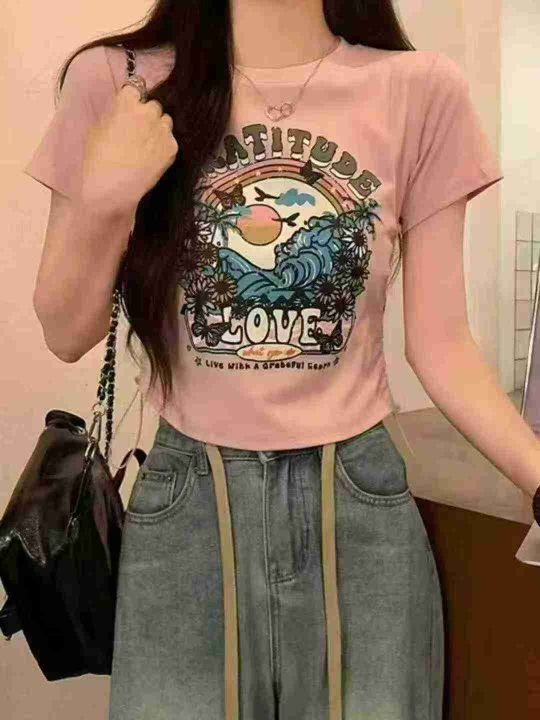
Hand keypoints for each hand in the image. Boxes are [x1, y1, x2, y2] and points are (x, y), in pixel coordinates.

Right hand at [80, 83, 178, 212]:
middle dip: (148, 115)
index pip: (135, 89)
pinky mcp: (172, 147)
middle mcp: (148, 111)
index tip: (131, 110)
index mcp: (127, 102)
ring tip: (147, 145)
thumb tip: (121, 112)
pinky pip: (170, 140)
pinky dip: (164, 146)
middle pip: (154, 105)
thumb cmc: (97, 158)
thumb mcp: (96, 127)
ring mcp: (162, 129)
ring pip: (165, 121)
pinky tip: (152, 158)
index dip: (133, 101)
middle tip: (139, 131)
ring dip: (158, 128)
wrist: (112, 186)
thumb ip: (113, 114)